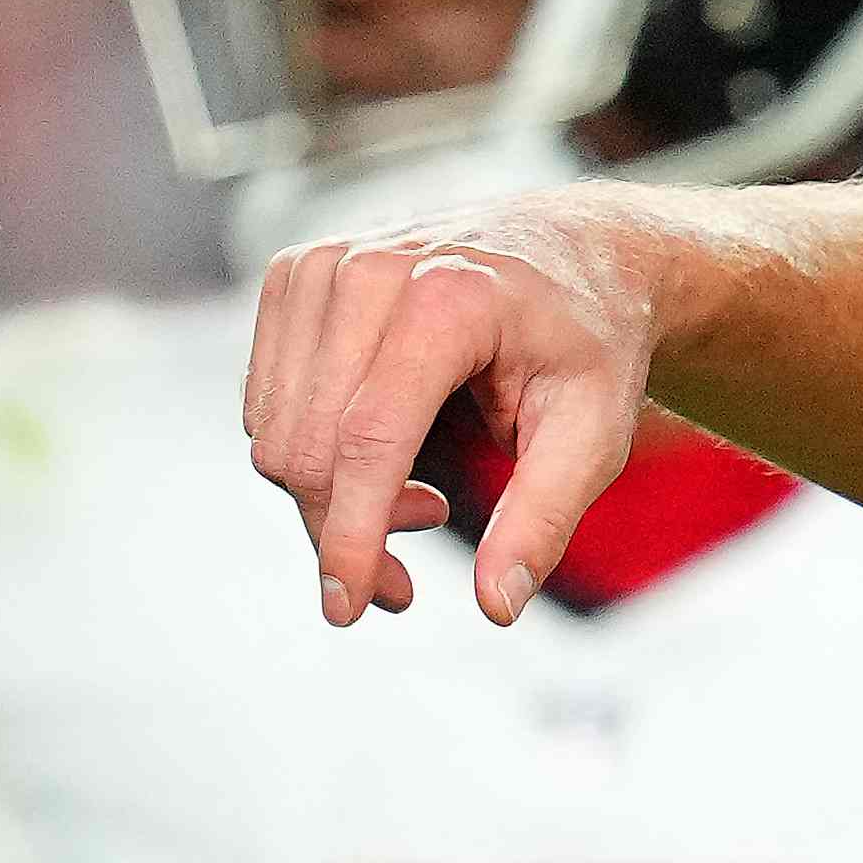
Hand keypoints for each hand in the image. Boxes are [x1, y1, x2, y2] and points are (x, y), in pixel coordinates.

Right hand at [242, 208, 667, 627]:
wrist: (569, 254)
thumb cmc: (588, 345)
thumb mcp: (595, 433)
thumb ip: (544, 519)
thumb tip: (497, 605)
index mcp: (448, 298)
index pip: (367, 439)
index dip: (350, 536)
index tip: (349, 608)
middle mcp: (370, 270)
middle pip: (312, 447)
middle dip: (347, 532)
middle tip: (417, 567)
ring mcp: (322, 266)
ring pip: (276, 435)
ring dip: (333, 498)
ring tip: (424, 499)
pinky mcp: (294, 277)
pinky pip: (267, 407)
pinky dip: (315, 455)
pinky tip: (386, 454)